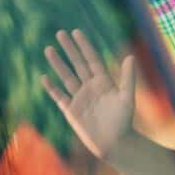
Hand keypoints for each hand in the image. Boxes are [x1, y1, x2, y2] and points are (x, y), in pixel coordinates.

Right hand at [41, 29, 135, 159]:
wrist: (114, 142)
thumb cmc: (123, 121)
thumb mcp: (127, 97)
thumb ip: (128, 77)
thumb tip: (130, 56)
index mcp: (104, 81)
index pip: (92, 59)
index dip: (85, 46)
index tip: (77, 32)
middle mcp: (90, 86)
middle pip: (77, 64)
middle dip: (69, 49)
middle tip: (60, 33)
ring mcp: (79, 97)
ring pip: (66, 76)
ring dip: (57, 63)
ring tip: (49, 49)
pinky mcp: (70, 110)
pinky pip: (59, 96)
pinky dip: (51, 87)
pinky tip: (44, 77)